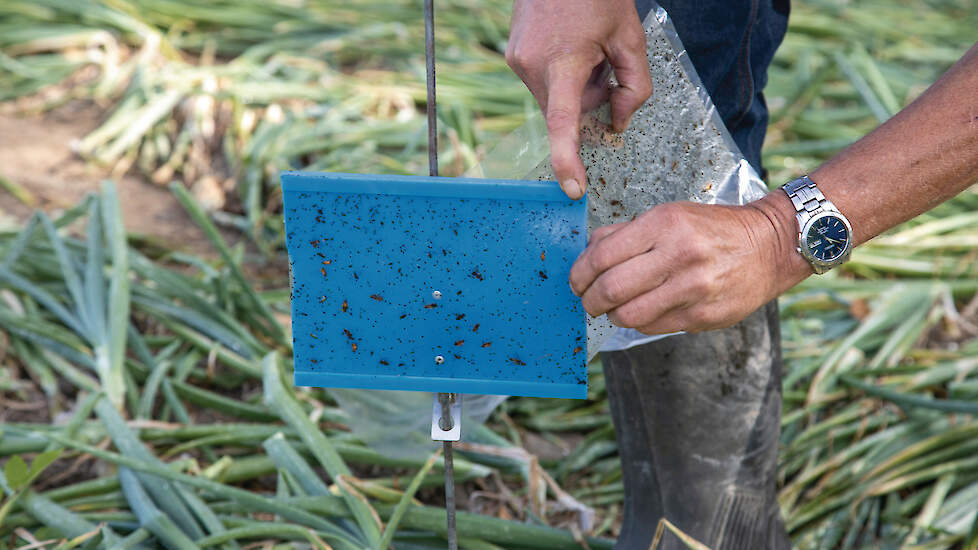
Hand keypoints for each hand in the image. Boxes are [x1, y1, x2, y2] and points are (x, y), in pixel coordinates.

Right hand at [506, 0, 651, 198]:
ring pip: (554, 100)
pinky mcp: (513, 56)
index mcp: (563, 61)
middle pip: (566, 112)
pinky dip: (561, 77)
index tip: (572, 189)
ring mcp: (518, 61)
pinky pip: (542, 84)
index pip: (563, 123)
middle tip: (603, 65)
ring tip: (585, 50)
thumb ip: (634, 89)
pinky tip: (570, 46)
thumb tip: (618, 124)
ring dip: (574, 88)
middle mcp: (532, 65)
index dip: (568, 160)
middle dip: (588, 101)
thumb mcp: (631, 39)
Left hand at [569, 197, 811, 333]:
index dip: (580, 274)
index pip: (602, 256)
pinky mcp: (703, 316)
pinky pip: (653, 327)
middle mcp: (679, 256)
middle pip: (611, 290)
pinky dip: (639, 323)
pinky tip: (643, 311)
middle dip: (589, 300)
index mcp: (665, 224)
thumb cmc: (711, 229)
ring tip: (613, 309)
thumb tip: (587, 254)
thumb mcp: (669, 215)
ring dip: (612, 316)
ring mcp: (693, 289)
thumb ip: (625, 234)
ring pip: (629, 316)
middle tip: (588, 301)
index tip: (577, 282)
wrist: (769, 245)